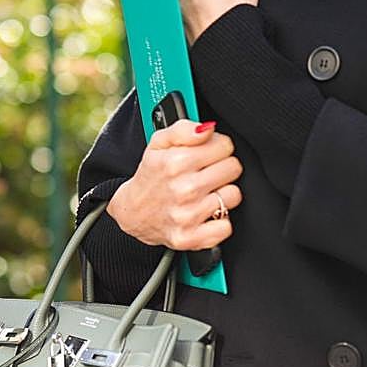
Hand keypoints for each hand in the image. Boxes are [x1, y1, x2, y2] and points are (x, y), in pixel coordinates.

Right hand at [107, 119, 242, 249]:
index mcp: (176, 162)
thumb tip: (207, 129)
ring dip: (222, 194)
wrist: (133, 213)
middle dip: (222, 168)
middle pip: (233, 168)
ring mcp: (187, 216)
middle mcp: (183, 189)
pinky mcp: (190, 238)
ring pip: (233, 195)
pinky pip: (225, 227)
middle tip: (206, 173)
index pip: (225, 145)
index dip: (217, 147)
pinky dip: (219, 222)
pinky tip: (206, 214)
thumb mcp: (158, 143)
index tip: (208, 154)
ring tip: (205, 193)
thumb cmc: (150, 176)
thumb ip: (183, 129)